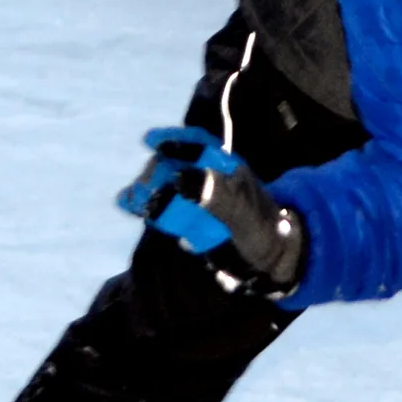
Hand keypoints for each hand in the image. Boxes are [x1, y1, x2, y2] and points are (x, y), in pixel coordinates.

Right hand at [118, 127, 304, 296]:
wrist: (270, 262)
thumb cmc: (264, 232)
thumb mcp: (242, 212)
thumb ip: (215, 195)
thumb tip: (178, 178)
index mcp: (225, 168)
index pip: (197, 144)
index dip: (174, 139)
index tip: (150, 141)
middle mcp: (208, 178)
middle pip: (174, 165)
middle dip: (156, 172)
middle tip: (144, 188)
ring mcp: (197, 199)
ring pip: (165, 187)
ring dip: (147, 190)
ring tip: (132, 200)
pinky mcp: (190, 220)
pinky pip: (165, 209)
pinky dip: (149, 207)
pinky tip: (130, 206)